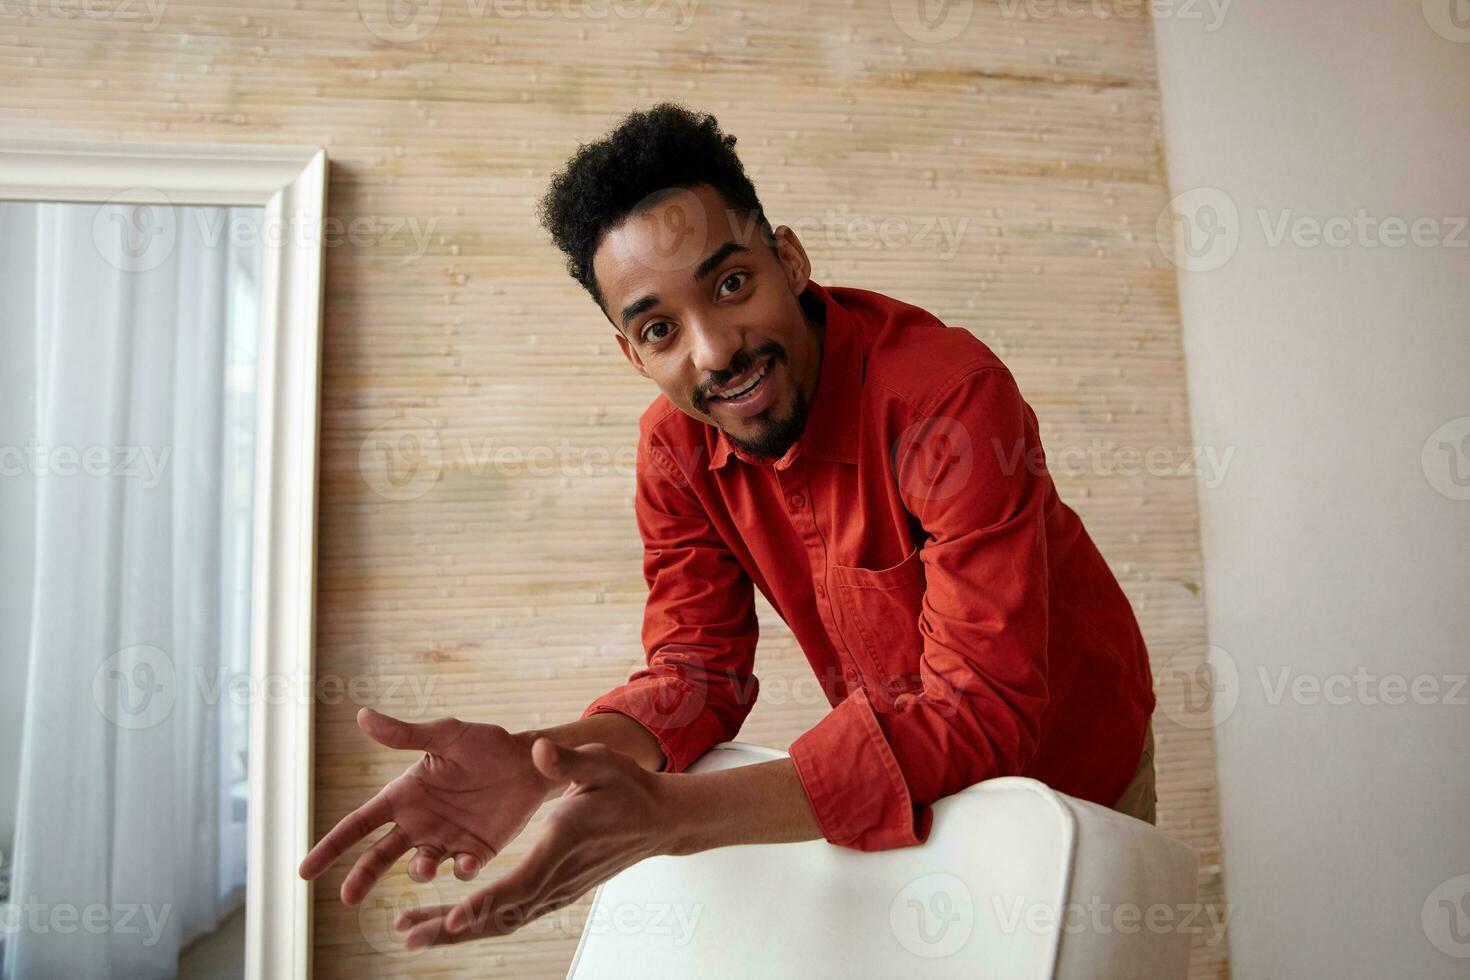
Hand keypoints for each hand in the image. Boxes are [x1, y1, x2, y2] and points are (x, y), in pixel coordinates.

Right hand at [298, 707, 559, 905]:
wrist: (530, 760)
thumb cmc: (485, 743)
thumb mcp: (446, 735)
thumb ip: (406, 734)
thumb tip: (362, 716)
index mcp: (404, 795)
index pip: (358, 824)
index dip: (330, 847)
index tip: (304, 871)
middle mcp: (419, 823)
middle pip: (380, 856)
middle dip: (362, 877)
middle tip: (348, 897)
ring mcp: (446, 840)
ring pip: (420, 867)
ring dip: (419, 871)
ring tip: (424, 868)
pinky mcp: (475, 852)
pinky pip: (462, 870)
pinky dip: (461, 871)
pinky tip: (466, 863)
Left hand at [389, 738, 682, 948]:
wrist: (657, 820)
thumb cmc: (627, 788)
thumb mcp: (600, 762)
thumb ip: (567, 761)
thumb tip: (538, 751)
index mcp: (562, 844)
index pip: (520, 883)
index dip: (485, 903)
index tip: (453, 918)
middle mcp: (557, 877)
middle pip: (502, 915)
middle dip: (454, 927)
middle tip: (409, 934)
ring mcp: (558, 891)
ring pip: (504, 922)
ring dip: (459, 931)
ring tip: (412, 933)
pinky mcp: (556, 893)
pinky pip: (514, 916)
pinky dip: (479, 923)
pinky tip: (450, 924)